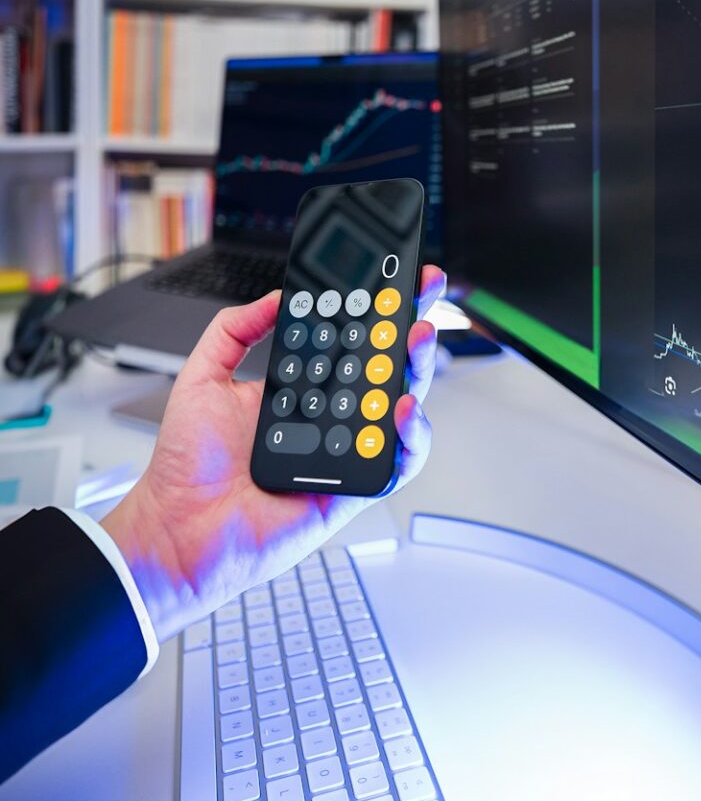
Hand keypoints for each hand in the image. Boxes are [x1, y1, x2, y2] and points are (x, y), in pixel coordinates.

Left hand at [101, 266, 445, 640]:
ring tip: (417, 339)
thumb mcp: (203, 377)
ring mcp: (348, 449)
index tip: (395, 275)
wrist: (179, 526)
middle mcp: (332, 416)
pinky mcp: (356, 486)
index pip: (351, 341)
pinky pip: (399, 461)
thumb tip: (277, 298)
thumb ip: (234, 330)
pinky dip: (412, 435)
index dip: (377, 310)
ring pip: (403, 405)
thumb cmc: (189, 464)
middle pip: (387, 366)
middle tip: (421, 293)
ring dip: (419, 368)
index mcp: (304, 388)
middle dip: (412, 325)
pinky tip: (403, 408)